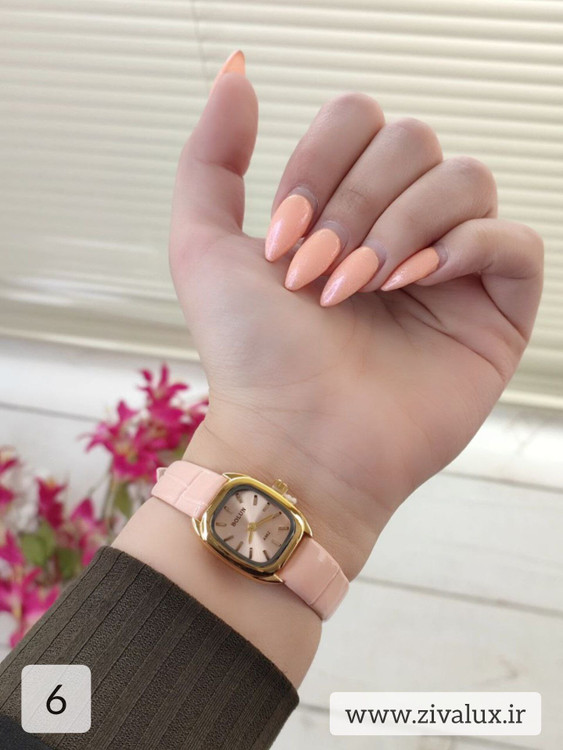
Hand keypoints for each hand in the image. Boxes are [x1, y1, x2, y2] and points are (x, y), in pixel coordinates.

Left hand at [169, 68, 542, 580]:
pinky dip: (467, 246)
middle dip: (357, 201)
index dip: (319, 164)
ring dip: (402, 224)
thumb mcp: (203, 246)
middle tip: (320, 274)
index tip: (283, 241)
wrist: (294, 440)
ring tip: (363, 287)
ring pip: (464, 178)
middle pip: (413, 141)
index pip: (360, 120)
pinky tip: (417, 282)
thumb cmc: (251, 356)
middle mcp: (399, 226)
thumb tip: (238, 74)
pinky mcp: (494, 310)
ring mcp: (450, 268)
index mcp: (342, 207)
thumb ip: (211, 156)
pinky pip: (514, 240)